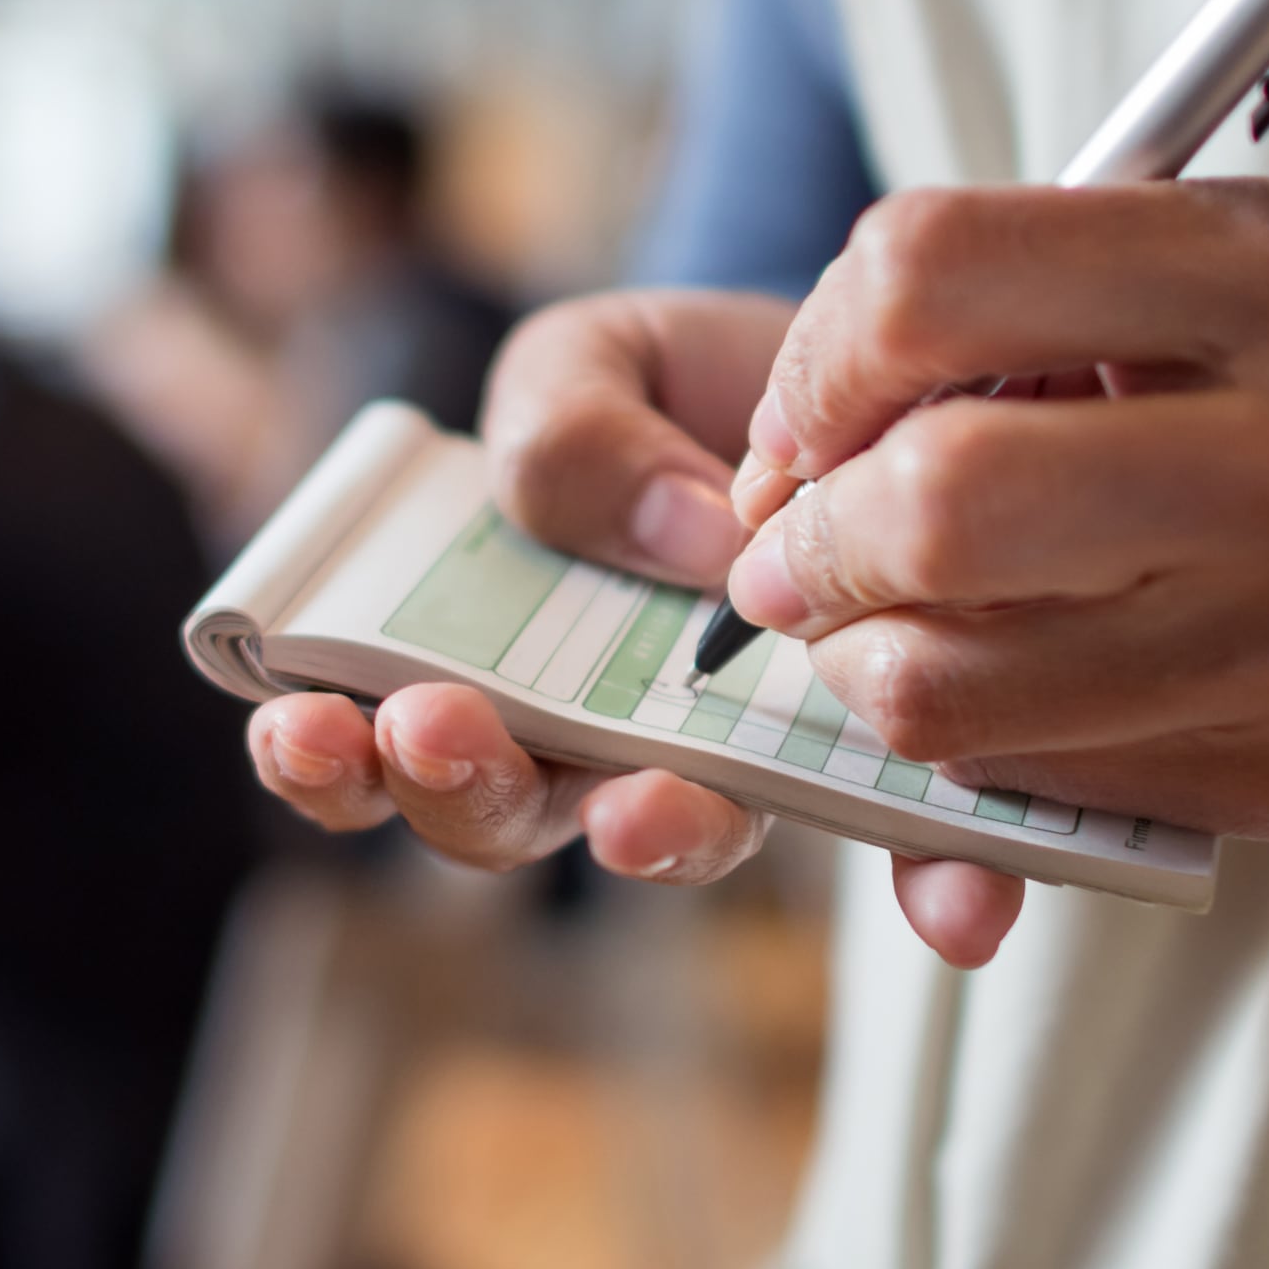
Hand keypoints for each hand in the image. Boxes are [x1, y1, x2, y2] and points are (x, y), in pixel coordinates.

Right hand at [232, 286, 1041, 961]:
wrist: (855, 368)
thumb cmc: (679, 387)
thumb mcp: (592, 363)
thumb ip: (570, 435)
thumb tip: (679, 535)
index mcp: (479, 657)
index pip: (369, 740)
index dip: (321, 758)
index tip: (307, 727)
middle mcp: (587, 741)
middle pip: (495, 818)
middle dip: (454, 791)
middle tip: (436, 731)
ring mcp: (724, 762)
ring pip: (674, 839)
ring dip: (650, 839)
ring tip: (636, 808)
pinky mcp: (868, 768)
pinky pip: (898, 849)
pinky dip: (931, 883)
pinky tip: (961, 905)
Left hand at [718, 181, 1268, 958]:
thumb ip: (1096, 289)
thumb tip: (853, 372)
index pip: (933, 272)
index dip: (823, 351)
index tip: (821, 401)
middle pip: (928, 500)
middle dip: (811, 533)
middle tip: (801, 540)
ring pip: (949, 683)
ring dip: (857, 664)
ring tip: (872, 625)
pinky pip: (1041, 773)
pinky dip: (962, 739)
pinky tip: (986, 689)